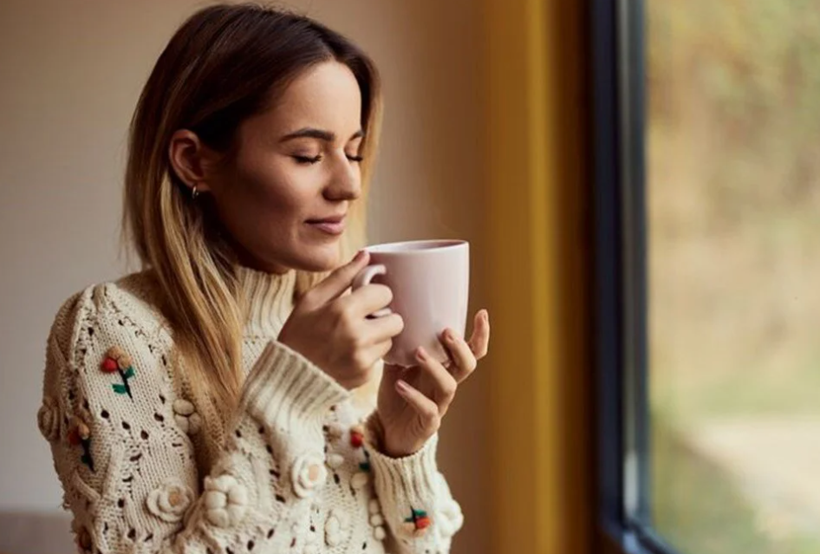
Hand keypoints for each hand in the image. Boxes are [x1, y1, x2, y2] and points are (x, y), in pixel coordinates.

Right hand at [278, 251, 404, 389]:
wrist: (287, 377)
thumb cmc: (298, 334)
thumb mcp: (311, 300)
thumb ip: (342, 276)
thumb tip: (366, 255)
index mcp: (344, 311)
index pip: (385, 293)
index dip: (376, 294)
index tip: (365, 299)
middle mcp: (357, 336)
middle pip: (396, 319)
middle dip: (383, 317)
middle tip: (365, 319)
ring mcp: (363, 359)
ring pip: (390, 340)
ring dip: (377, 337)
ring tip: (354, 338)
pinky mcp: (365, 376)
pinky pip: (380, 359)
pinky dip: (369, 355)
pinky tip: (349, 354)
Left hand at [376, 310, 490, 456]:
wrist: (388, 430)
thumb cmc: (397, 394)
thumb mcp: (396, 366)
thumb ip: (398, 346)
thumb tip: (390, 319)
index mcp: (444, 368)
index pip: (470, 351)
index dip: (480, 335)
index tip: (482, 313)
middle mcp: (446, 384)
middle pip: (467, 366)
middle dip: (460, 348)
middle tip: (446, 332)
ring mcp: (439, 404)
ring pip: (449, 386)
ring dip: (435, 367)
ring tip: (418, 352)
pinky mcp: (428, 423)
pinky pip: (428, 410)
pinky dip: (415, 396)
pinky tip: (399, 385)